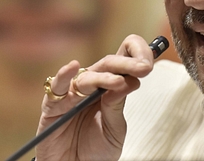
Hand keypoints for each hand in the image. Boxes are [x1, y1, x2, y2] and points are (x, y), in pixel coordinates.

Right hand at [34, 35, 154, 160]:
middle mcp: (92, 84)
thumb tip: (129, 81)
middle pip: (108, 63)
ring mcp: (72, 93)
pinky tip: (73, 67)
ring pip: (88, 75)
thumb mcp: (114, 129)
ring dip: (104, 76)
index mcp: (111, 85)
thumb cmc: (97, 150)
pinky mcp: (53, 105)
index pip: (124, 58)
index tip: (149, 64)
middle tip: (144, 68)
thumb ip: (118, 105)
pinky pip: (57, 86)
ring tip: (117, 82)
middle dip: (127, 64)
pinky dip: (64, 75)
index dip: (137, 53)